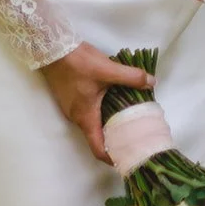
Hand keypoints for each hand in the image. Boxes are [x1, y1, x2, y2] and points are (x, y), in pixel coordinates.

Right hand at [41, 43, 154, 163]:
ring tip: (126, 117)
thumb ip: (132, 77)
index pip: (98, 149)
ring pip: (91, 123)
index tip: (127, 157)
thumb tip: (152, 82)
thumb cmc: (78, 63)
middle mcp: (76, 118)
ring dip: (107, 123)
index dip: (112, 158)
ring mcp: (70, 108)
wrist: (52, 48)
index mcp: (85, 117)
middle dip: (114, 139)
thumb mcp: (108, 69)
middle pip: (96, 137)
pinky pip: (86, 112)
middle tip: (134, 135)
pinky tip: (111, 100)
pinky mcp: (68, 98)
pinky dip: (99, 112)